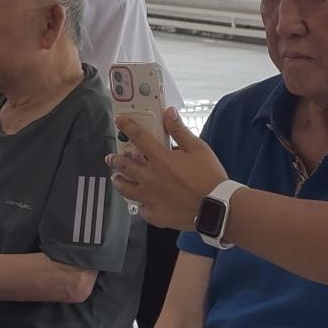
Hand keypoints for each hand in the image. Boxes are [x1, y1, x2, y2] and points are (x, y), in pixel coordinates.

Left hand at [109, 108, 225, 231]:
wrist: (216, 207)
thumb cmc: (209, 176)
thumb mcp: (198, 148)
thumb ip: (180, 131)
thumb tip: (168, 112)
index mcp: (161, 159)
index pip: (139, 138)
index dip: (127, 127)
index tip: (119, 122)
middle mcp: (150, 178)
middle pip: (125, 166)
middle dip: (115, 160)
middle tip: (111, 158)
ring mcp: (150, 198)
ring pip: (126, 189)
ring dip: (119, 181)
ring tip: (116, 179)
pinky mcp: (155, 214)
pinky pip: (141, 209)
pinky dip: (139, 203)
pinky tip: (139, 202)